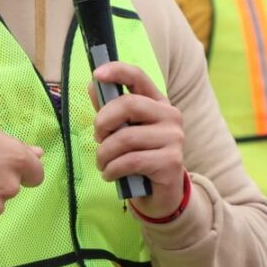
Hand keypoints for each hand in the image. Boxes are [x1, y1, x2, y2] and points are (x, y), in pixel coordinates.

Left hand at [89, 61, 186, 217]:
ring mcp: (174, 138)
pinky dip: (112, 169)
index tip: (97, 74)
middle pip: (128, 105)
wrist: (160, 195)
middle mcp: (170, 116)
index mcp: (157, 102)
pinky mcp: (171, 161)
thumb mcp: (122, 131)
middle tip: (97, 139)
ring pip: (126, 138)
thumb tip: (92, 85)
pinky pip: (131, 161)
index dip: (117, 71)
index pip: (138, 77)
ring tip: (102, 164)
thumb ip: (109, 110)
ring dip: (104, 154)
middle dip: (103, 122)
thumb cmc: (139, 157)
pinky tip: (110, 174)